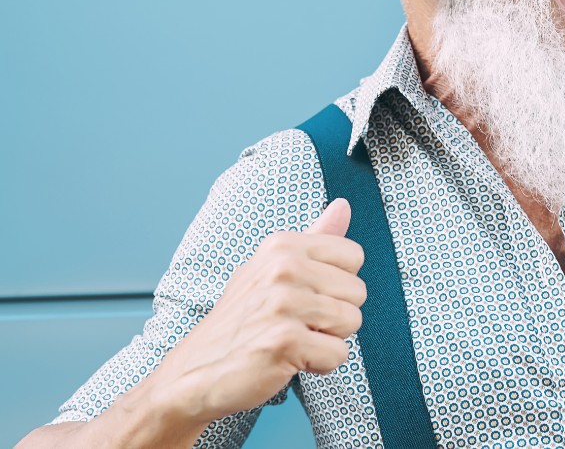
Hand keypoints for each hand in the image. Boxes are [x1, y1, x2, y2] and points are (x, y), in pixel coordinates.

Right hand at [149, 198, 365, 426]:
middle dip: (335, 315)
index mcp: (282, 246)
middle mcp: (283, 268)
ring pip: (352, 321)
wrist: (193, 373)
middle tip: (296, 324)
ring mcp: (283, 303)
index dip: (336, 284)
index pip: (354, 256)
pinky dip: (320, 365)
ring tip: (292, 340)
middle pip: (357, 292)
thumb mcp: (270, 269)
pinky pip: (338, 354)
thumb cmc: (240, 321)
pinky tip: (288, 360)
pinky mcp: (285, 341)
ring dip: (327, 340)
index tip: (306, 297)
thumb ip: (314, 238)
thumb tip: (343, 204)